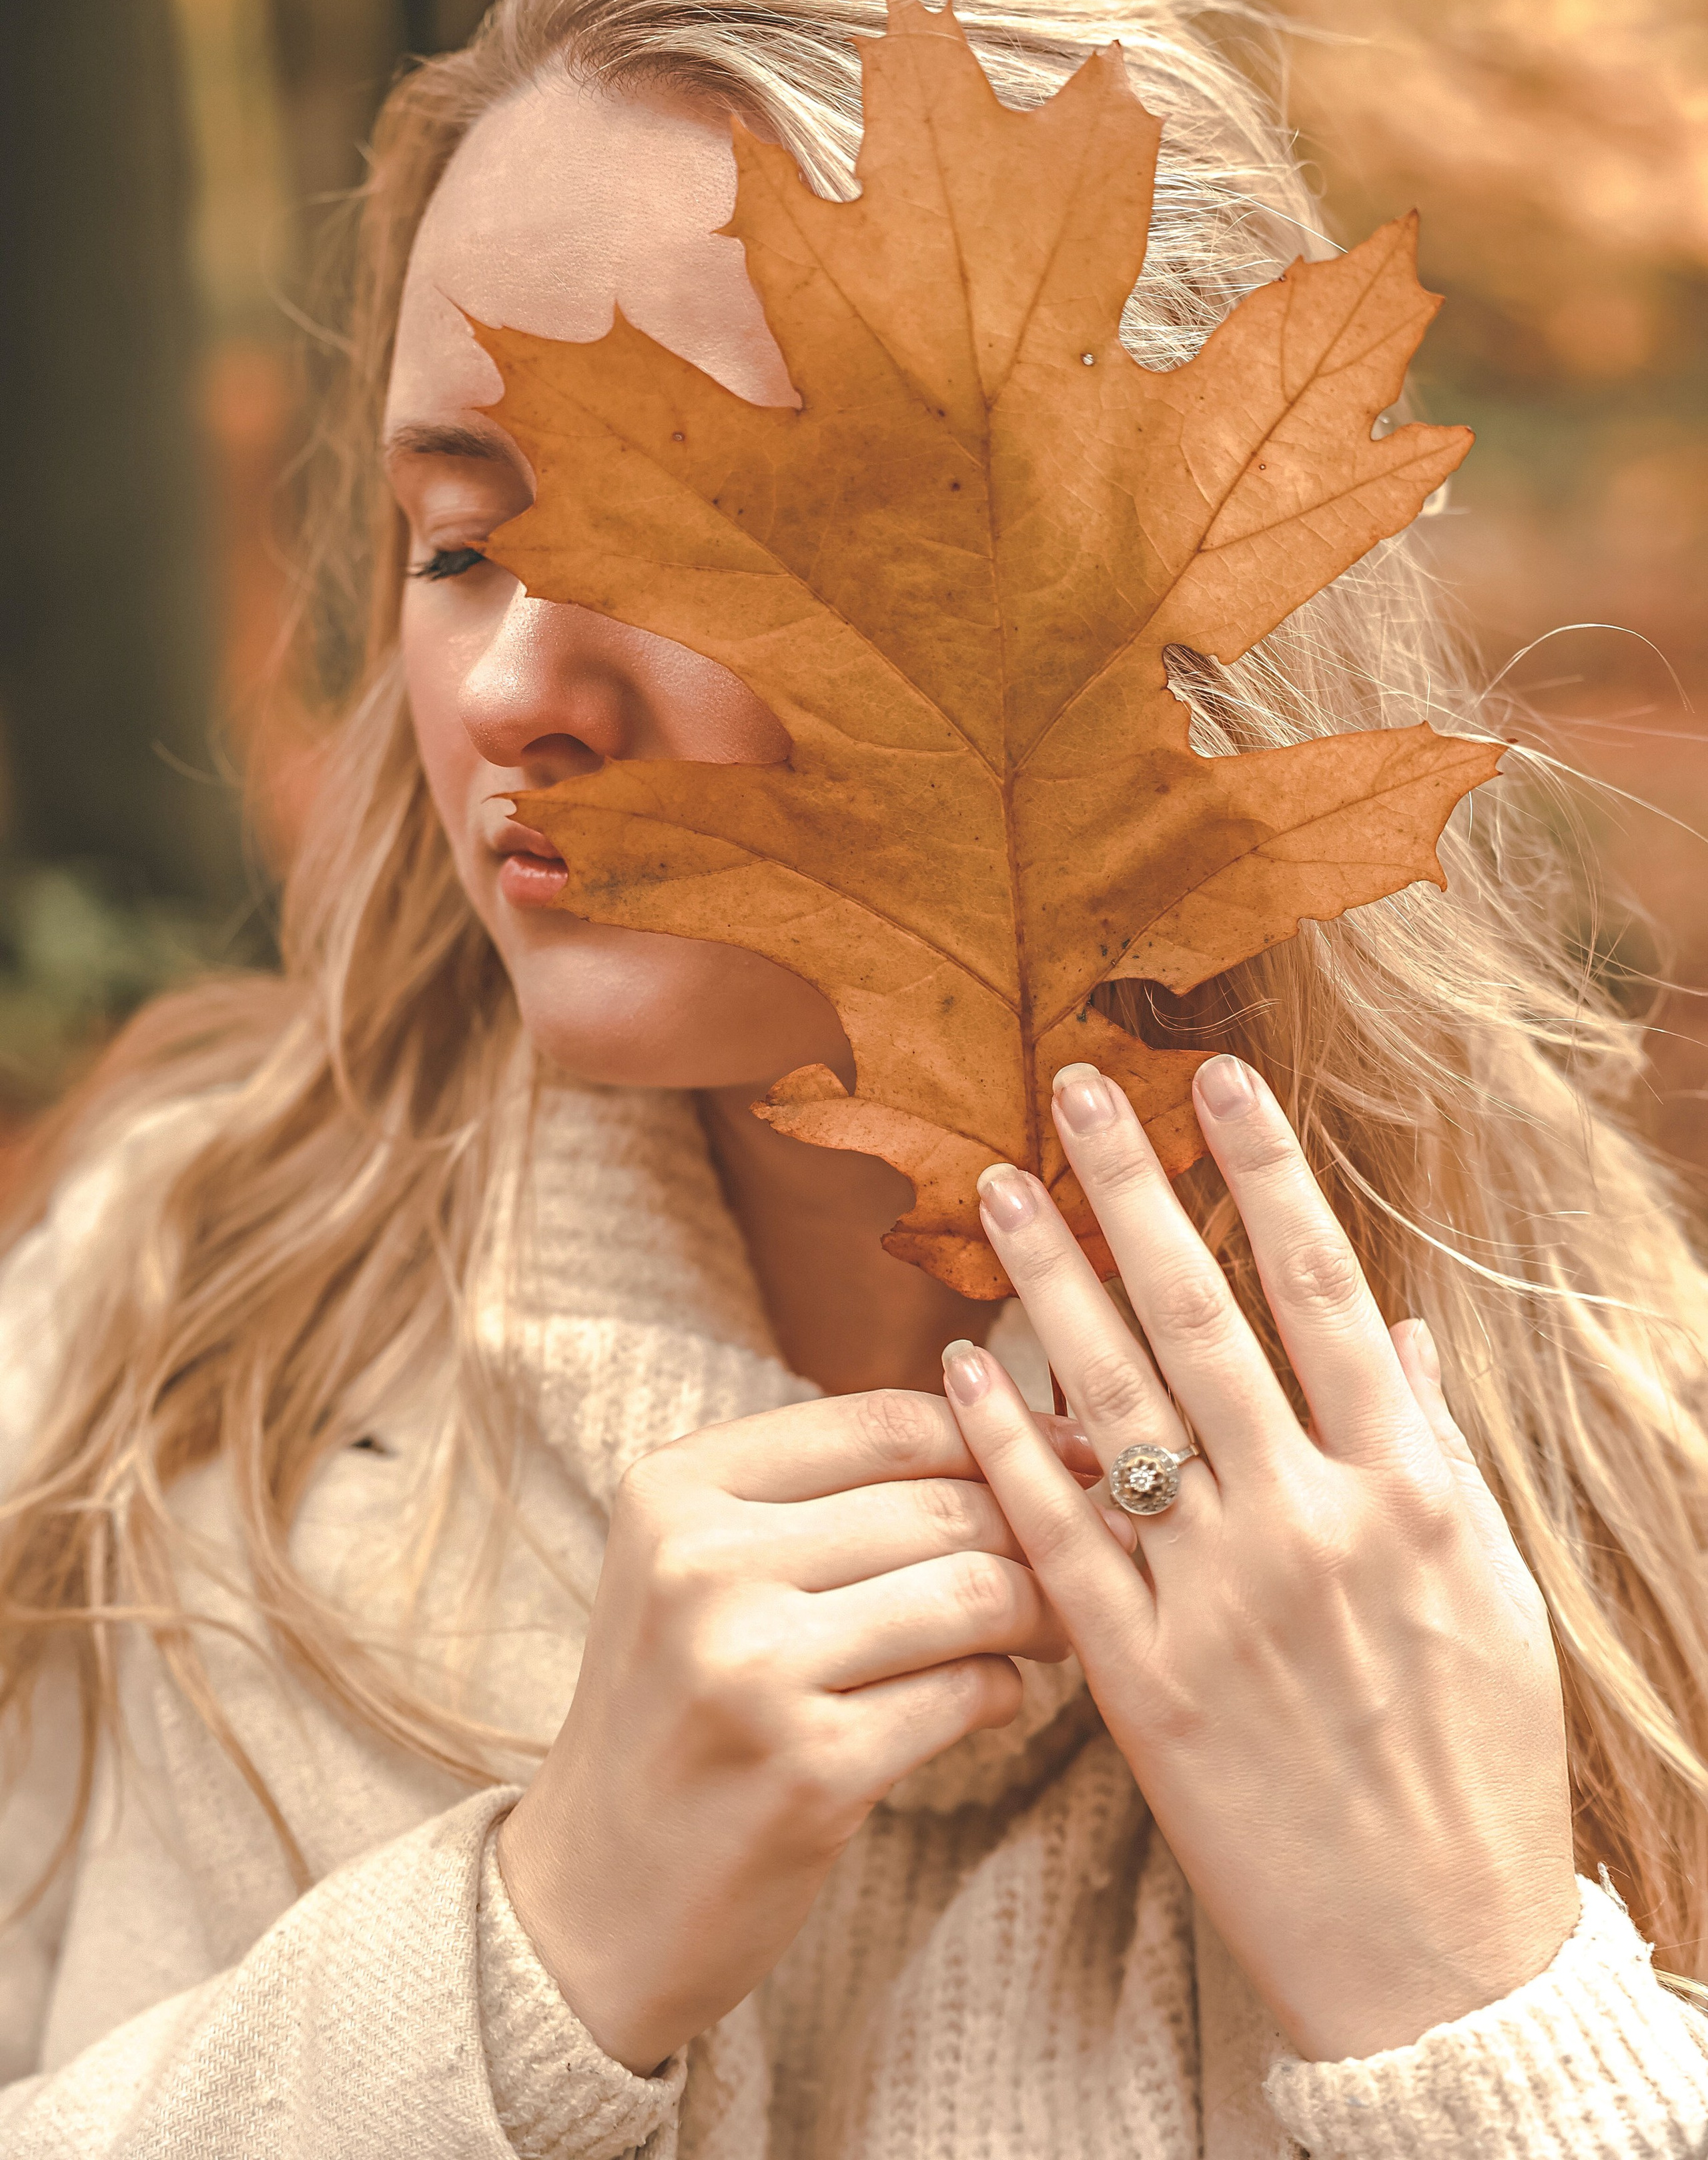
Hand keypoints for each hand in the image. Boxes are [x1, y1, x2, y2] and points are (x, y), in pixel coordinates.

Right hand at [498, 1389, 1108, 2074]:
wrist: (594, 1898)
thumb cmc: (679, 1710)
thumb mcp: (702, 1568)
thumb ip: (822, 1493)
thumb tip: (1009, 1427)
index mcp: (674, 1490)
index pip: (882, 1423)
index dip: (997, 1431)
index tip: (1071, 1452)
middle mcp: (701, 1564)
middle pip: (940, 1504)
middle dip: (1040, 1526)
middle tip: (1096, 1550)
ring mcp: (752, 1668)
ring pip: (971, 1591)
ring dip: (1041, 1609)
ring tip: (1052, 1628)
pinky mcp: (810, 1771)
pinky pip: (966, 1693)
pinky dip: (1003, 1690)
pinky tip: (994, 1697)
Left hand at [940, 1054, 1579, 2062]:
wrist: (1435, 1958)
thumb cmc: (1478, 1764)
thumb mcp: (1492, 1592)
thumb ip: (1433, 1450)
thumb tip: (1395, 1330)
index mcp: (1406, 1493)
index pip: (1322, 1291)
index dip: (1267, 1171)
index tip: (1218, 1075)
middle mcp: (1308, 1525)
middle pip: (1202, 1318)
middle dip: (1136, 1188)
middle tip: (1071, 1085)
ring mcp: (1218, 1601)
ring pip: (1116, 1405)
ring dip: (1052, 1281)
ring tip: (1001, 1187)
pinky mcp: (1141, 1682)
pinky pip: (1060, 1540)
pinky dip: (1008, 1446)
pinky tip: (963, 1365)